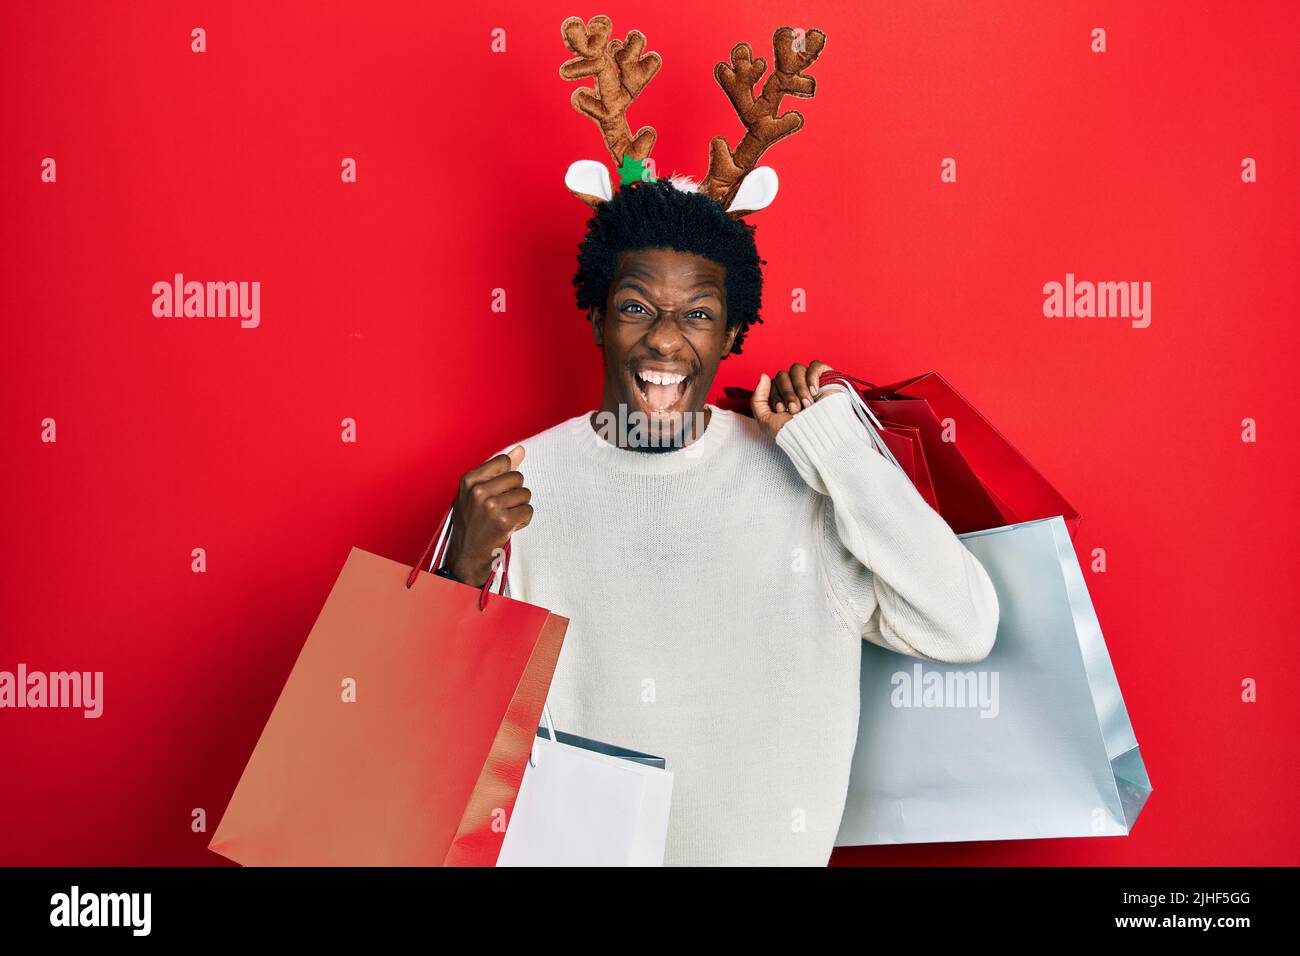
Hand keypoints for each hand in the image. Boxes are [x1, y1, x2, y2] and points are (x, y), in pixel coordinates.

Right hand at [443, 445, 532, 586]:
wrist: (466, 556)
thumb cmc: (472, 523)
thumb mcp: (476, 493)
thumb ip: (498, 470)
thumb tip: (520, 449)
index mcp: (469, 480)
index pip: (503, 461)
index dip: (506, 478)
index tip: (497, 492)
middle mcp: (478, 491)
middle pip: (517, 477)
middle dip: (514, 493)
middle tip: (501, 508)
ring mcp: (491, 506)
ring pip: (525, 494)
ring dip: (519, 507)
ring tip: (504, 518)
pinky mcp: (504, 521)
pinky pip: (528, 510)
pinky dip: (523, 520)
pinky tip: (510, 526)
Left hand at [750, 360, 834, 438]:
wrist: (816, 436)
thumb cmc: (793, 433)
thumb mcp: (766, 420)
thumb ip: (757, 399)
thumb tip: (763, 376)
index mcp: (783, 396)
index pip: (772, 382)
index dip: (775, 396)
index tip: (781, 411)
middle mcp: (795, 388)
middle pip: (782, 374)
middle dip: (787, 393)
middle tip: (795, 409)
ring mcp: (810, 382)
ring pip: (796, 369)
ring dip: (799, 388)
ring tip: (806, 404)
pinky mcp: (826, 378)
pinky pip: (815, 366)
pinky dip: (812, 377)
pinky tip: (815, 392)